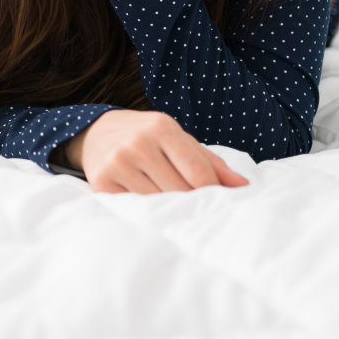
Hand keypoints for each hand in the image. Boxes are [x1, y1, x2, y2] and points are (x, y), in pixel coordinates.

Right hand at [65, 109, 248, 193]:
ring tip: (172, 207)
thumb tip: (243, 186)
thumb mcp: (178, 140)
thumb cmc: (147, 138)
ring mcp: (118, 162)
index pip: (198, 172)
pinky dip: (146, 211)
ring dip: (170, 209)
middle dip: (191, 202)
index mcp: (162, 127)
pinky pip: (135, 207)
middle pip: (180, 191)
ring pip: (158, 202)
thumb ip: (211, 163)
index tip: (216, 202)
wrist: (95, 133)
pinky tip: (148, 205)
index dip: (212, 193)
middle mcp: (138, 142)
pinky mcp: (102, 181)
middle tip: (195, 208)